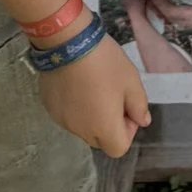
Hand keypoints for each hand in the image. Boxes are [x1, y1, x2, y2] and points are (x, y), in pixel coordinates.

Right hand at [39, 32, 149, 158]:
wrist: (68, 42)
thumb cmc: (105, 63)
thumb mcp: (131, 81)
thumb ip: (139, 106)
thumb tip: (142, 121)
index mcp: (104, 128)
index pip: (118, 148)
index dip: (127, 131)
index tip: (126, 107)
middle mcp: (80, 131)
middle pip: (99, 141)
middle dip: (109, 126)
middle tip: (112, 97)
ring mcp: (61, 120)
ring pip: (81, 128)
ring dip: (91, 116)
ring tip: (92, 88)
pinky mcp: (49, 107)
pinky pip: (67, 115)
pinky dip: (74, 107)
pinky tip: (76, 84)